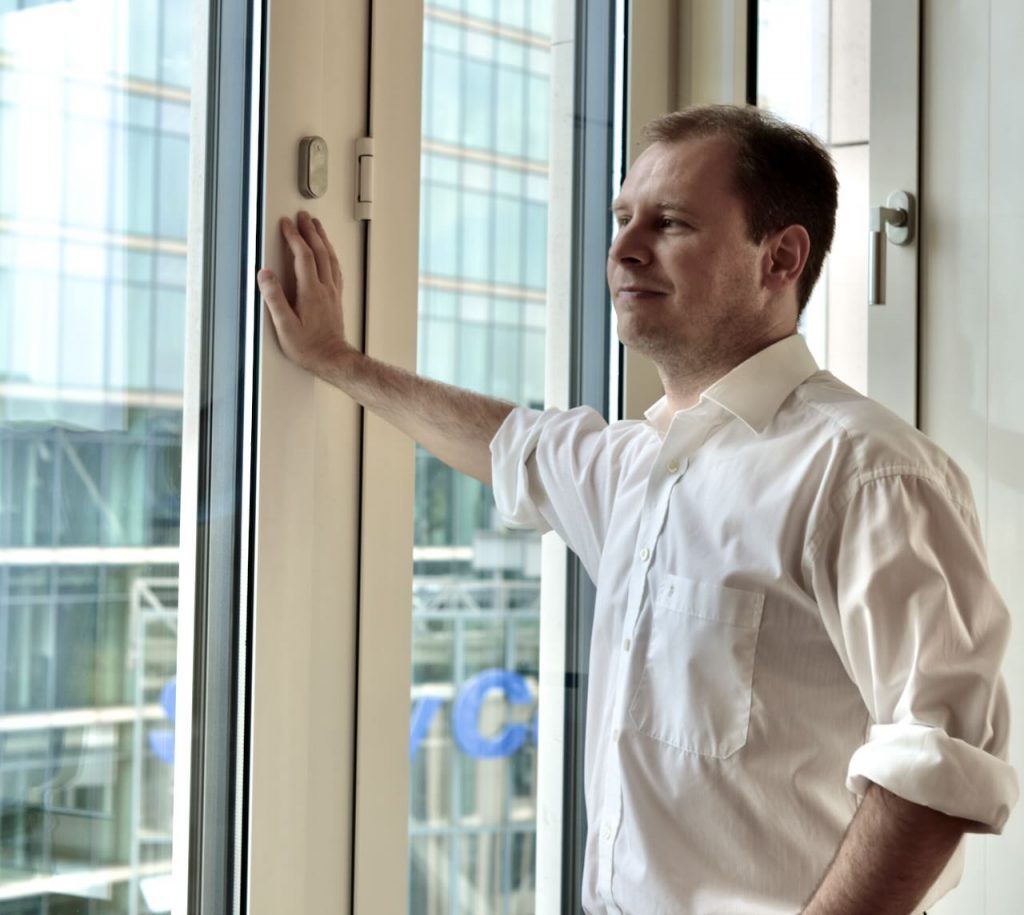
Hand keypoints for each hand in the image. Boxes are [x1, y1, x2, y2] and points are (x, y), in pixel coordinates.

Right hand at [258, 211, 350, 375]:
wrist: (332, 359)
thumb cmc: (308, 347)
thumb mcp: (285, 326)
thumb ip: (274, 299)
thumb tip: (265, 275)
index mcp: (311, 292)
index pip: (303, 256)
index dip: (294, 237)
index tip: (286, 223)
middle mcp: (325, 289)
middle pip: (319, 252)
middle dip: (310, 231)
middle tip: (302, 216)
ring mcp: (333, 293)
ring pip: (330, 258)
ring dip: (322, 239)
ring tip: (316, 226)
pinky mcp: (336, 299)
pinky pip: (335, 269)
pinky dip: (330, 255)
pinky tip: (328, 253)